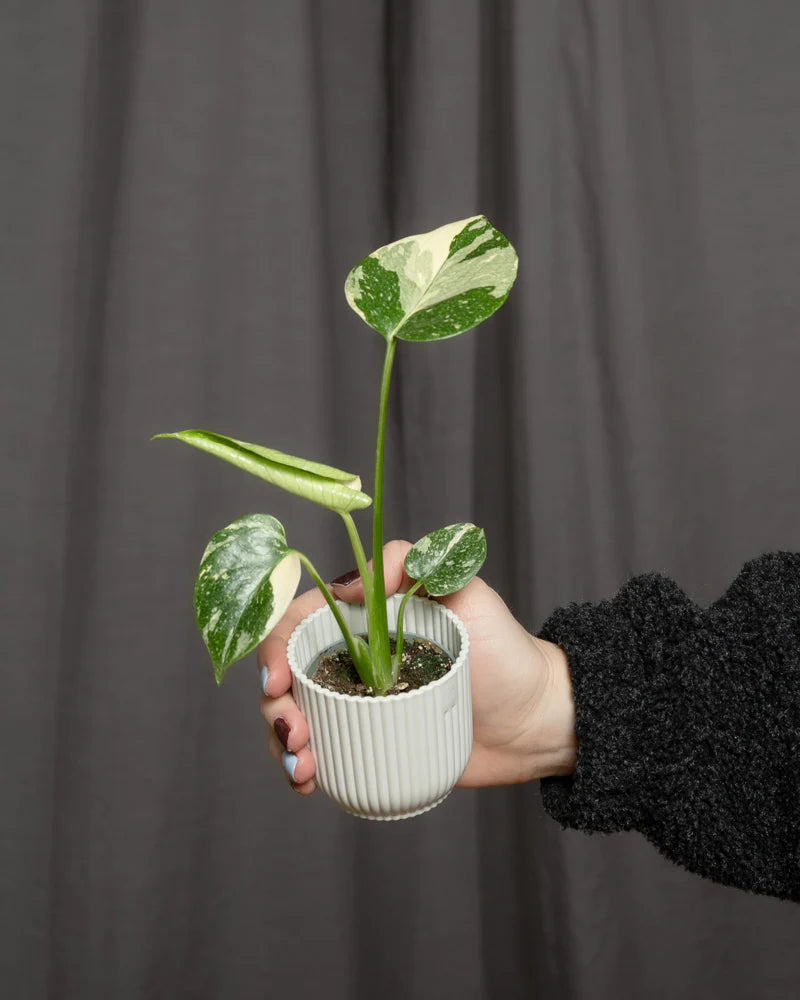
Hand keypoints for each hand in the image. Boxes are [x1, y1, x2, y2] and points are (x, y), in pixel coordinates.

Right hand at [257, 540, 576, 794]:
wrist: (536, 721)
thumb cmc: (505, 649)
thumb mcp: (465, 590)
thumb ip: (414, 564)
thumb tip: (344, 584)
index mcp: (365, 617)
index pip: (300, 620)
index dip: (273, 646)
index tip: (275, 680)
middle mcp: (353, 657)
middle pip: (287, 673)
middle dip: (273, 704)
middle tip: (294, 733)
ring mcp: (359, 704)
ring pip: (296, 714)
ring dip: (281, 741)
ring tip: (303, 767)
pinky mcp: (370, 743)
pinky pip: (324, 751)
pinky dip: (304, 766)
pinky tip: (309, 780)